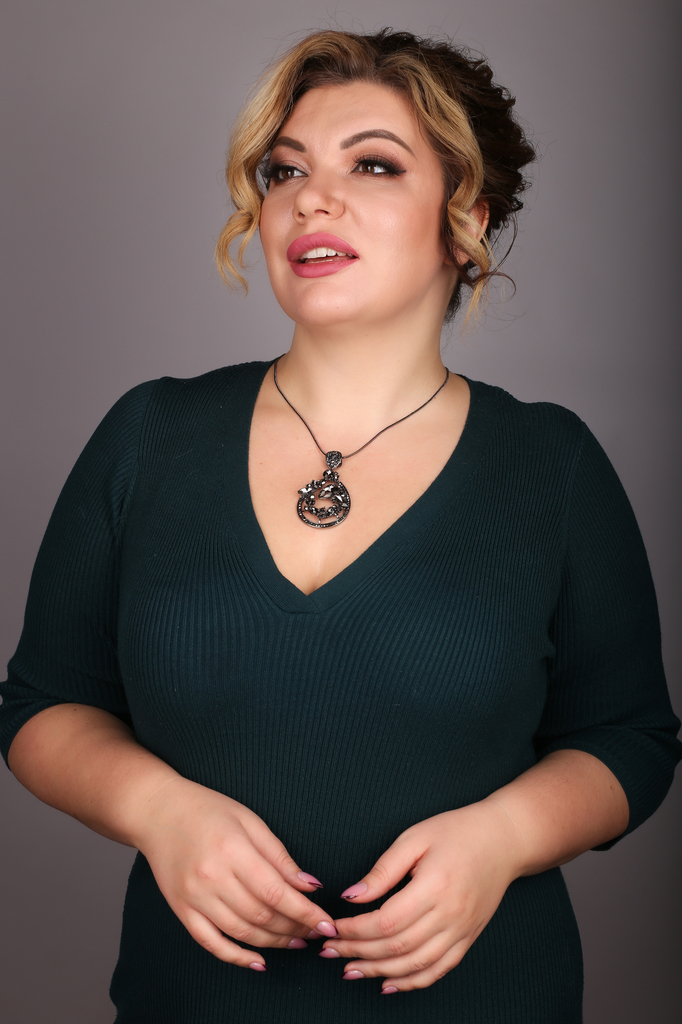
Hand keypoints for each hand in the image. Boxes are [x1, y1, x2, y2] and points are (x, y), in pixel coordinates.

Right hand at [133, 776, 336, 969]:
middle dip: (294, 928)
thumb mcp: (249, 820)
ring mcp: (194, 897)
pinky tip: (258, 962)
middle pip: (261, 915)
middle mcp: (212, 877)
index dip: (305, 912)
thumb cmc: (208, 810)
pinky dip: (235, 957)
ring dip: (273, 943)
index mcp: (232, 850)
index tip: (326, 923)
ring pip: (241, 932)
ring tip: (296, 942)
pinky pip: (210, 942)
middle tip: (315, 931)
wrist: (159, 812)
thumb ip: (279, 855)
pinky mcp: (181, 910)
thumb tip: (309, 886)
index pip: (277, 891)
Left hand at [322, 801, 522, 992]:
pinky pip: (439, 970)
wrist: (503, 840)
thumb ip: (383, 870)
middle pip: (397, 947)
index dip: (356, 931)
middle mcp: (450, 915)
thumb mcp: (415, 838)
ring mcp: (461, 931)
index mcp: (434, 886)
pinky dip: (412, 982)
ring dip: (379, 972)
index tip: (333, 928)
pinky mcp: (468, 938)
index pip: (387, 922)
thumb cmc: (457, 832)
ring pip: (415, 965)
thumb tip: (351, 896)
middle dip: (358, 953)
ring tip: (350, 971)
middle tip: (329, 952)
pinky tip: (388, 983)